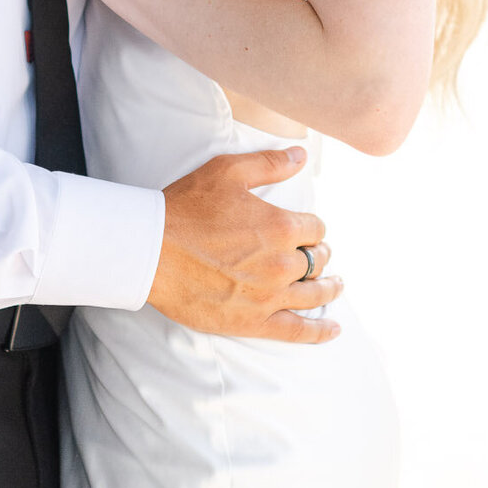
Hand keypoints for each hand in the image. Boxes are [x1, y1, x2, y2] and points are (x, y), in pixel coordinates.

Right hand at [149, 147, 342, 343]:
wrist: (151, 250)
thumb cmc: (187, 207)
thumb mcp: (228, 171)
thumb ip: (270, 164)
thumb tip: (301, 155)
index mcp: (281, 226)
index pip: (315, 228)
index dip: (311, 226)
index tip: (305, 229)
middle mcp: (282, 263)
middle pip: (317, 260)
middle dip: (318, 254)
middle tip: (314, 254)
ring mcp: (270, 296)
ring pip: (314, 294)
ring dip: (329, 288)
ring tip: (336, 286)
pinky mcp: (254, 322)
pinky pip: (297, 331)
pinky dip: (319, 332)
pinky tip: (333, 329)